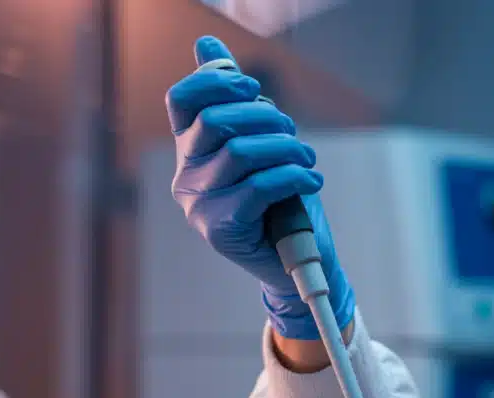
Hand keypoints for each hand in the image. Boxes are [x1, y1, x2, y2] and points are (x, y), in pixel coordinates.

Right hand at [166, 35, 354, 339]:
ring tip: (307, 159)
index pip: (182, 99)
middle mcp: (185, 175)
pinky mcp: (220, 229)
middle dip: (265, 117)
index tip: (253, 89)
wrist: (296, 256)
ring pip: (241, 153)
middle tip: (293, 134)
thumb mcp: (259, 140)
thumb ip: (233, 96)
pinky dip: (292, 177)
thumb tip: (206, 45)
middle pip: (216, 121)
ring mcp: (199, 205)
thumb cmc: (279, 195)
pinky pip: (257, 187)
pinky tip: (311, 180)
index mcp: (188, 148)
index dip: (218, 82)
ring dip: (287, 148)